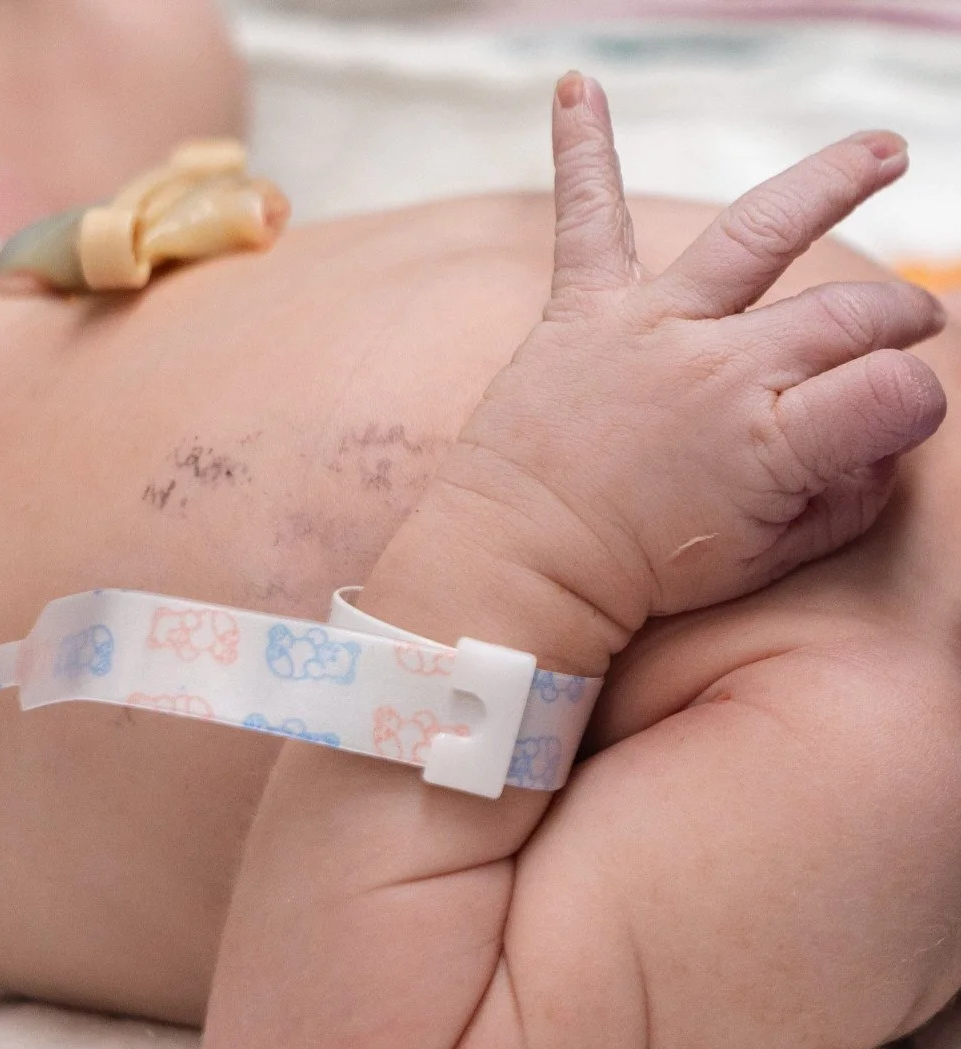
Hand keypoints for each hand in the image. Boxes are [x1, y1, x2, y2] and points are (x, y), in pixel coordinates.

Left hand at [378, 74, 945, 669]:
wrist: (521, 560)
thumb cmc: (640, 570)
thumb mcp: (765, 559)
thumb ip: (840, 500)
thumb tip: (884, 443)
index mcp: (771, 439)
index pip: (892, 391)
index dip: (917, 401)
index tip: (911, 411)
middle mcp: (719, 366)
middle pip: (843, 316)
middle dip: (897, 317)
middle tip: (915, 322)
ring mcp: (651, 327)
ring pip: (756, 232)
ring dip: (828, 184)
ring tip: (882, 152)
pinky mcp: (583, 310)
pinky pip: (588, 218)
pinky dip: (581, 153)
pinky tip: (577, 87)